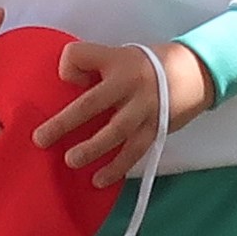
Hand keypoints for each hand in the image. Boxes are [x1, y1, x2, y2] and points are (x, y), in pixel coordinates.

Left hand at [34, 35, 211, 182]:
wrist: (196, 72)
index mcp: (116, 60)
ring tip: (70, 161)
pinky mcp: (156, 128)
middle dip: (64, 123)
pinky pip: (134, 151)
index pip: (79, 56)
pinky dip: (116, 167)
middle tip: (40, 139)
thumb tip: (70, 89)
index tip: (68, 79)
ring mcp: (144, 108)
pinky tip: (99, 179)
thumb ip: (97, 69)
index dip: (68, 67)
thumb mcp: (122, 55)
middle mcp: (129, 82)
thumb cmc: (148, 65)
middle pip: (91, 103)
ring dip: (91, 149)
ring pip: (114, 132)